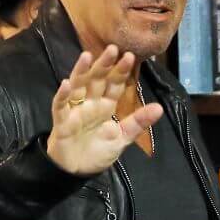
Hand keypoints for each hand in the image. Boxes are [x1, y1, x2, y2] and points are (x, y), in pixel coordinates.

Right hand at [46, 46, 163, 176]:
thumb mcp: (122, 138)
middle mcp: (90, 103)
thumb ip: (138, 123)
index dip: (120, 71)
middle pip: (96, 80)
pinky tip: (66, 84)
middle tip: (113, 48)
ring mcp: (75, 110)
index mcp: (105, 106)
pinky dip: (63, 95)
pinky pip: (60, 105)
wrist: (77, 171)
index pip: (114, 85)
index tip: (130, 56)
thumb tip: (159, 108)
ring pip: (78, 86)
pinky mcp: (62, 121)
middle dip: (104, 65)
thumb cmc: (97, 152)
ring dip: (81, 71)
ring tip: (87, 56)